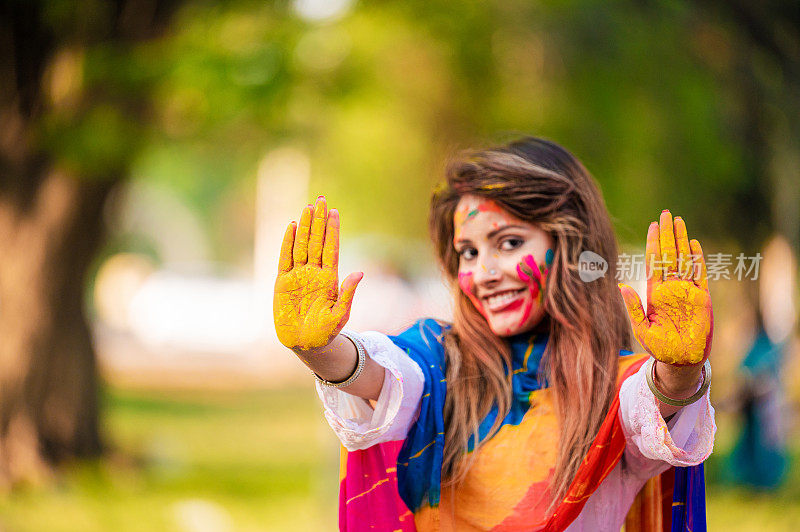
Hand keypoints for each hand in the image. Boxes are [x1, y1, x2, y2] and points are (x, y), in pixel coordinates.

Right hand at [273, 196, 362, 351]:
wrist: (306, 345)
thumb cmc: (326, 332)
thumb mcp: (340, 314)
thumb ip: (348, 293)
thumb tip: (360, 273)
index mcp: (330, 278)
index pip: (331, 248)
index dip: (332, 230)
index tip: (334, 212)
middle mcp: (314, 273)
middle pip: (317, 241)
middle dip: (319, 221)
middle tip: (321, 200)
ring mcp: (298, 276)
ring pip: (301, 245)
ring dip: (304, 227)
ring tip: (308, 208)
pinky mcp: (282, 282)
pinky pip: (284, 258)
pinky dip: (287, 242)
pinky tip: (291, 226)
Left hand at [618, 210, 712, 365]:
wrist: (681, 360)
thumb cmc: (659, 346)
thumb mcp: (641, 328)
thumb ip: (633, 307)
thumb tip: (620, 286)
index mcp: (655, 292)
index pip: (654, 262)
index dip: (653, 243)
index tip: (652, 226)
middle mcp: (671, 287)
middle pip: (669, 254)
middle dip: (666, 234)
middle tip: (665, 213)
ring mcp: (687, 291)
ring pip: (684, 259)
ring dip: (681, 240)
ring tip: (678, 221)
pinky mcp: (702, 298)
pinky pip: (700, 274)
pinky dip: (697, 258)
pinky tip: (692, 244)